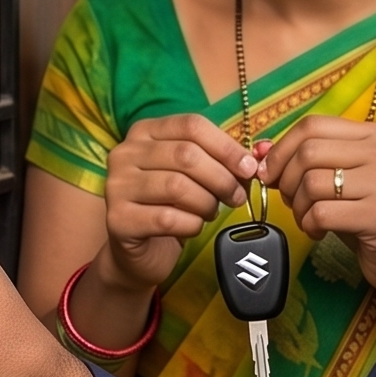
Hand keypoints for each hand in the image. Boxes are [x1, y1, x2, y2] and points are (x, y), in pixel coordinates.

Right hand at [99, 116, 256, 293]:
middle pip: (186, 155)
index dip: (226, 146)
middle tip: (237, 197)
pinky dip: (191, 225)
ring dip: (207, 203)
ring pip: (178, 186)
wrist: (139, 250)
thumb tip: (258, 156)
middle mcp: (124, 153)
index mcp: (145, 131)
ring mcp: (116, 185)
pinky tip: (193, 227)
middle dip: (222, 178)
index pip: (191, 125)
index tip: (249, 168)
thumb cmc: (171, 205)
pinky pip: (168, 218)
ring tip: (212, 212)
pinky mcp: (117, 219)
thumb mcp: (195, 175)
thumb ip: (223, 161)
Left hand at [261, 116, 375, 315]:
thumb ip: (303, 160)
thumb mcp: (338, 180)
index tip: (269, 173)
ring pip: (311, 183)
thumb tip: (258, 150)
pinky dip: (309, 225)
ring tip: (310, 219)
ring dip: (298, 208)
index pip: (312, 125)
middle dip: (286, 181)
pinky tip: (320, 232)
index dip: (281, 149)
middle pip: (308, 152)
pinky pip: (321, 213)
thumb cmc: (367, 215)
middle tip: (292, 201)